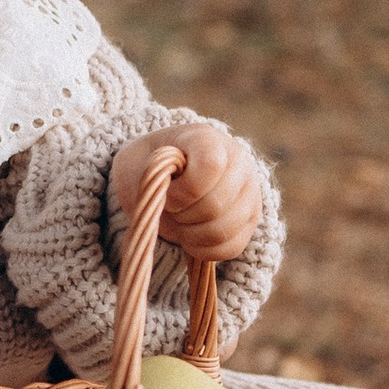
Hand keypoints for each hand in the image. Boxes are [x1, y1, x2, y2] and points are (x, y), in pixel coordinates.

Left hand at [109, 125, 262, 266]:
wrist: (165, 175)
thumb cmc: (148, 167)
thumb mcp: (137, 163)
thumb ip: (150, 177)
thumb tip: (170, 200)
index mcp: (209, 140)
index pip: (210, 167)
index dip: (183, 191)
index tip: (167, 192)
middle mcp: (239, 162)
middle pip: (216, 206)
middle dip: (183, 215)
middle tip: (170, 208)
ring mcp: (249, 193)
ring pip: (224, 231)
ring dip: (191, 234)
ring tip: (179, 221)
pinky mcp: (250, 221)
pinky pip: (230, 247)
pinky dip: (203, 248)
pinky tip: (190, 234)